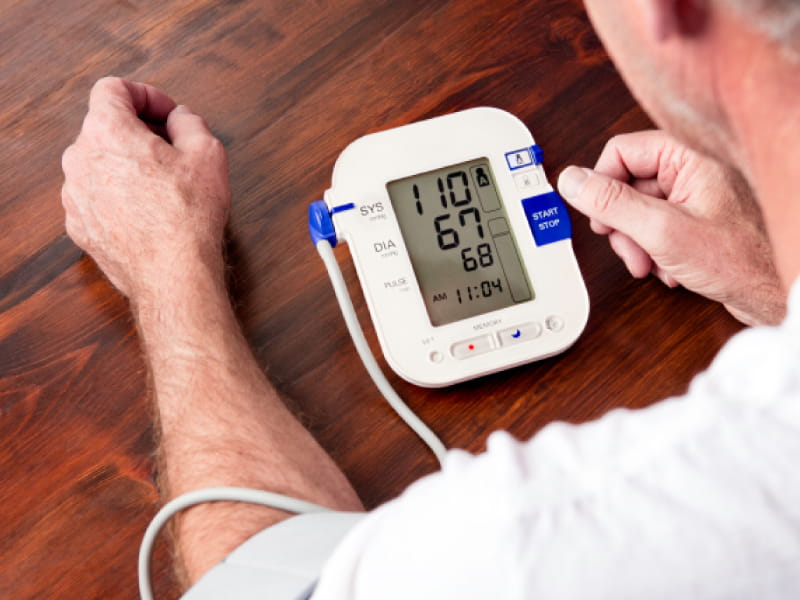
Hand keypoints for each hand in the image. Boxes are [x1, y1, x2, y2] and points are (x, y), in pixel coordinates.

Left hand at [61, 77, 229, 306]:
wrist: (172, 275)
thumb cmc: (188, 216)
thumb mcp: (208, 154)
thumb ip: (190, 123)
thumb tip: (180, 119)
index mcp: (106, 132)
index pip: (113, 89)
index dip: (147, 95)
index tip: (168, 114)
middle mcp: (79, 160)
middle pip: (105, 127)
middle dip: (140, 131)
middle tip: (174, 149)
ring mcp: (74, 195)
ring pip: (100, 164)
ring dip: (129, 165)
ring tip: (164, 185)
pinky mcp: (80, 226)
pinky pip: (97, 196)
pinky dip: (120, 195)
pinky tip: (150, 211)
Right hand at [557, 130, 784, 325]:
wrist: (775, 294)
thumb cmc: (741, 261)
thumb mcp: (661, 231)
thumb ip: (611, 204)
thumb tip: (572, 181)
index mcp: (688, 155)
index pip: (621, 151)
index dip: (602, 185)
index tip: (599, 216)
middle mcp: (692, 169)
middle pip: (627, 184)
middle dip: (622, 224)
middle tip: (628, 246)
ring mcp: (695, 195)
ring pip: (639, 211)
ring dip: (636, 243)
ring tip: (650, 263)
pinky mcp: (697, 219)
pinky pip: (657, 227)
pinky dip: (654, 250)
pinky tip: (668, 267)